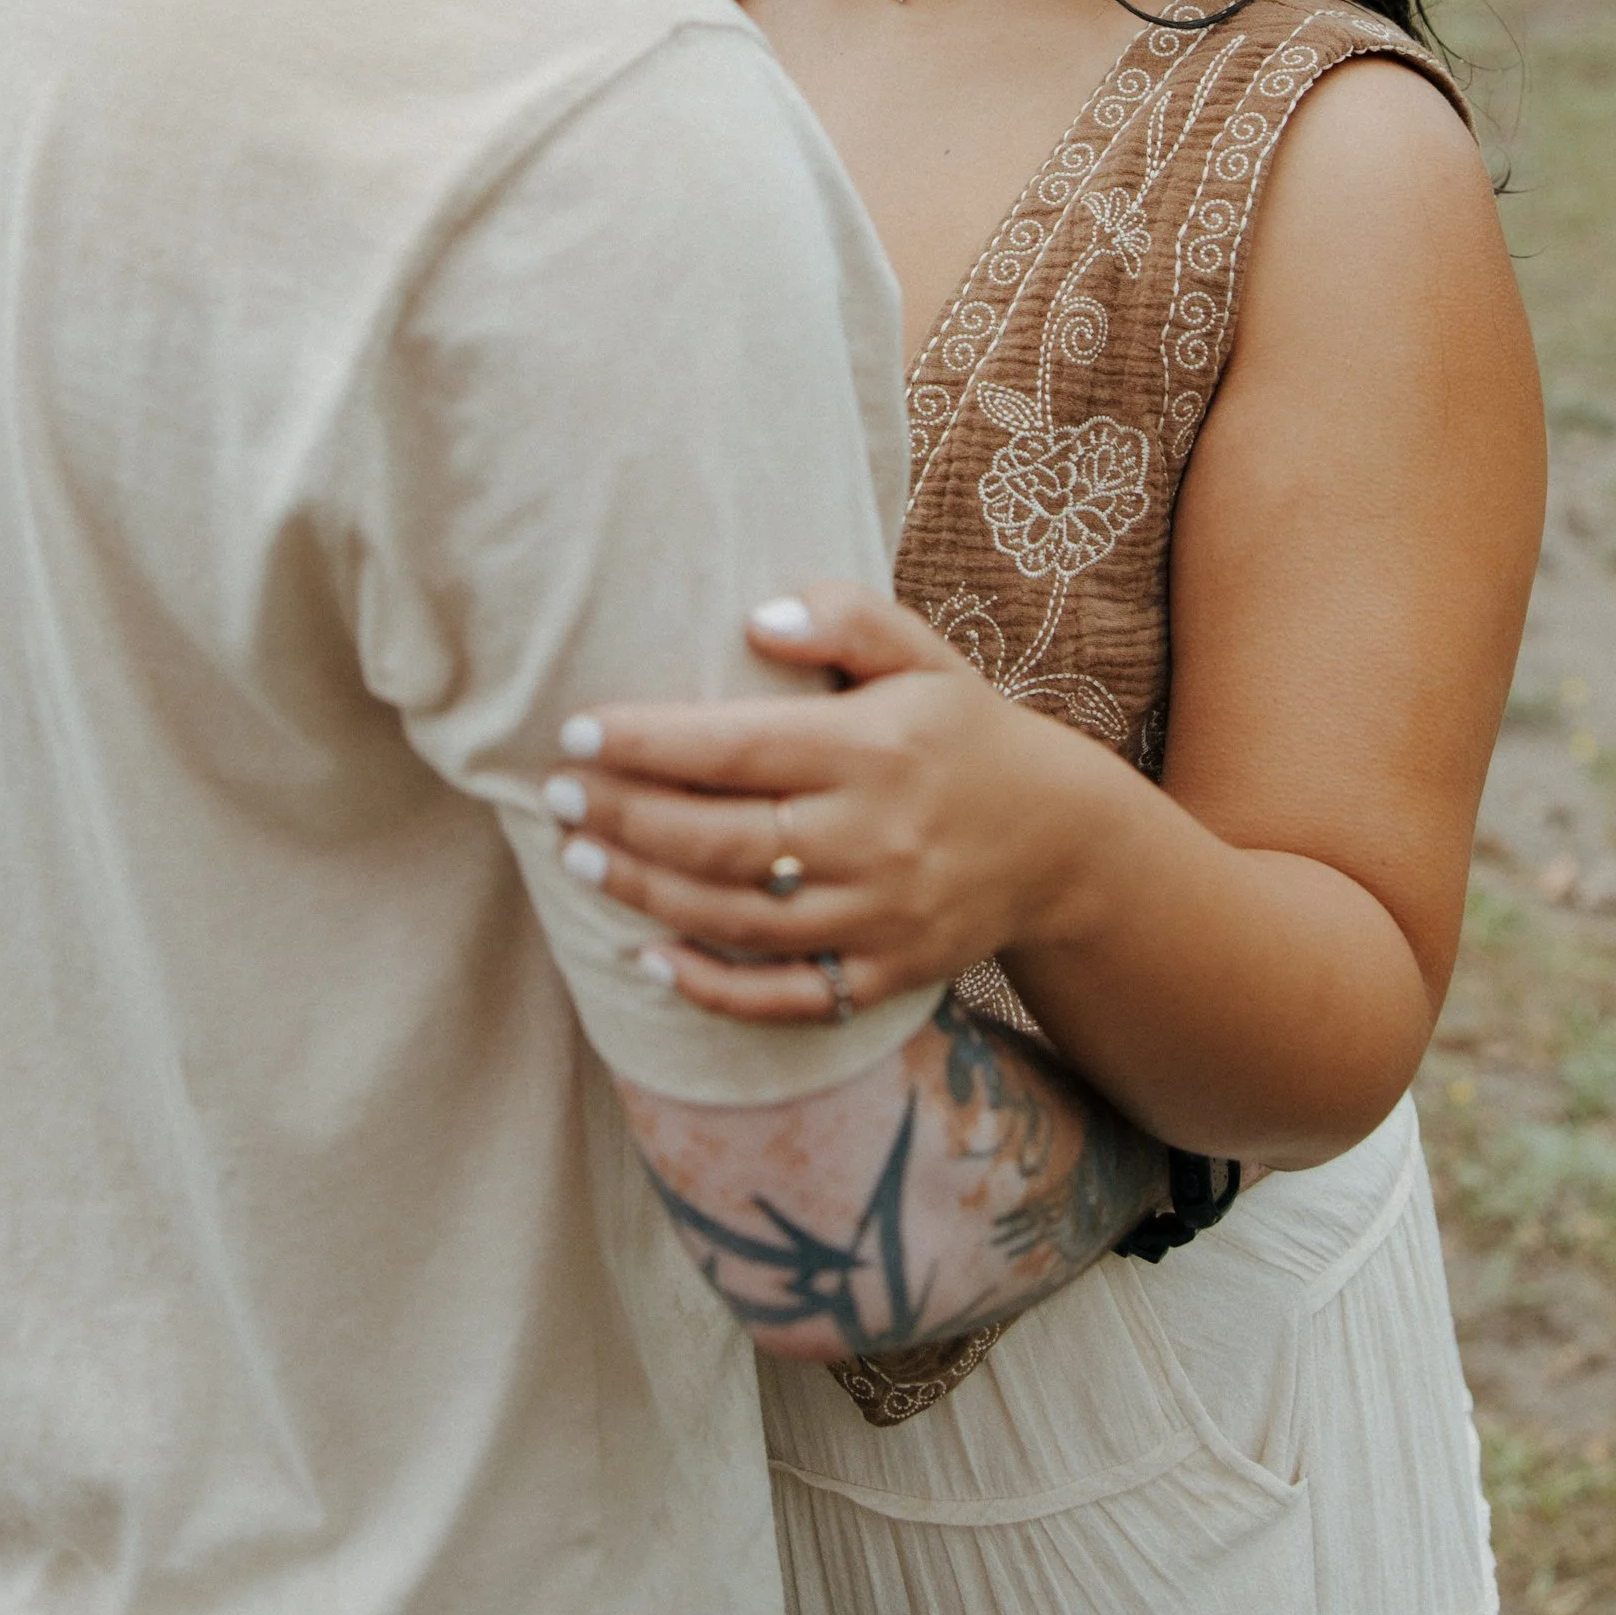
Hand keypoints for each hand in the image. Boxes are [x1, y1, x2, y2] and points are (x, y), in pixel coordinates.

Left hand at [542, 586, 1107, 1023]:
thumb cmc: (962, 730)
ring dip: (644, 890)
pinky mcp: (883, 976)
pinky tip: (647, 958)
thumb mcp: (921, 653)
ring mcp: (878, 918)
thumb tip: (755, 617)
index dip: (648, 743)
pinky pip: (783, 997)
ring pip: (737, 918)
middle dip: (624, 820)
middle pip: (721, 839)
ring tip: (578, 857)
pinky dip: (709, 987)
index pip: (738, 749)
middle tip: (555, 798)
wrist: (1060, 839)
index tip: (577, 732)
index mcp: (874, 749)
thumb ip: (845, 617)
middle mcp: (874, 838)